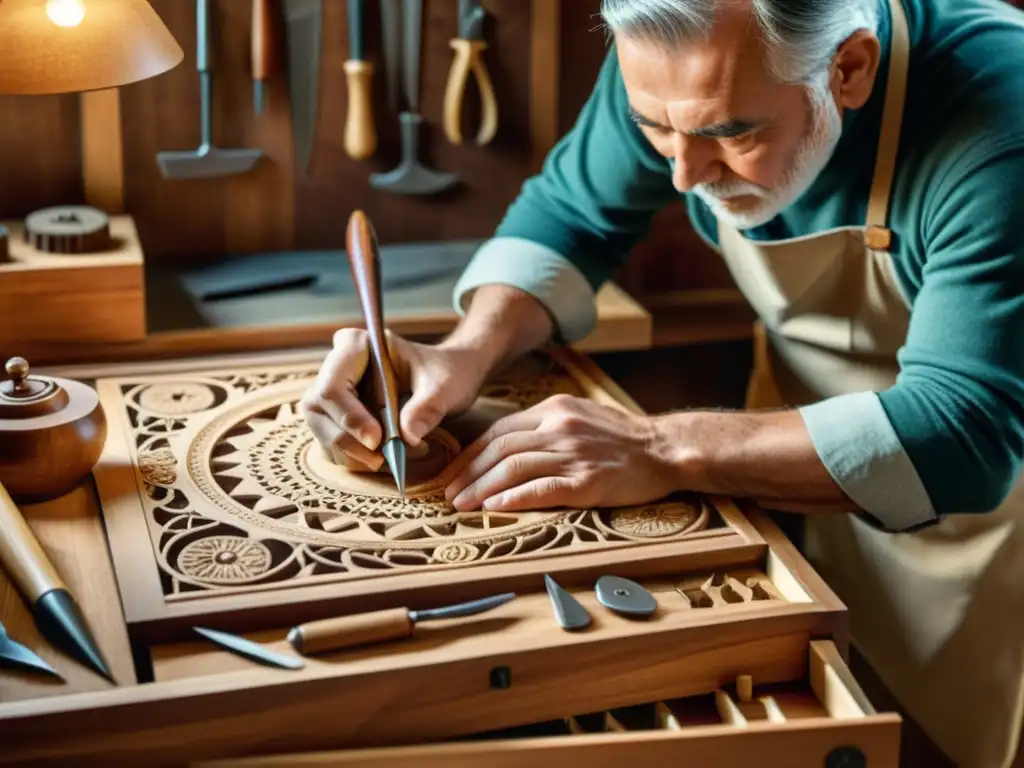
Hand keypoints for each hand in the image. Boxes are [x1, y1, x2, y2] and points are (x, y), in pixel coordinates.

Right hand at [300, 328, 490, 469]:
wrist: (447, 379)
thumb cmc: (445, 374)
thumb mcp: (445, 387)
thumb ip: (427, 408)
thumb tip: (408, 437)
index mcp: (356, 346)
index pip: (333, 387)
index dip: (350, 417)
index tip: (378, 439)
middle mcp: (335, 368)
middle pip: (319, 411)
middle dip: (351, 442)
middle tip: (387, 459)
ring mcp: (330, 394)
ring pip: (322, 432)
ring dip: (355, 455)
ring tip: (396, 458)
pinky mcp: (335, 419)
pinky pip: (332, 446)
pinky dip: (357, 460)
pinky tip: (386, 458)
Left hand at [443, 394, 676, 510]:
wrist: (665, 449)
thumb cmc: (623, 437)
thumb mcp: (581, 415)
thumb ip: (547, 425)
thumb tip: (508, 445)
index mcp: (554, 410)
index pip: (499, 431)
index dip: (471, 453)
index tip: (455, 472)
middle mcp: (559, 428)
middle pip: (499, 449)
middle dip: (467, 472)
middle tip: (448, 493)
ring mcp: (572, 454)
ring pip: (512, 468)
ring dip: (481, 488)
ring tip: (462, 505)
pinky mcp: (586, 481)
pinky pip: (540, 489)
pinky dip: (512, 498)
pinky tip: (494, 508)